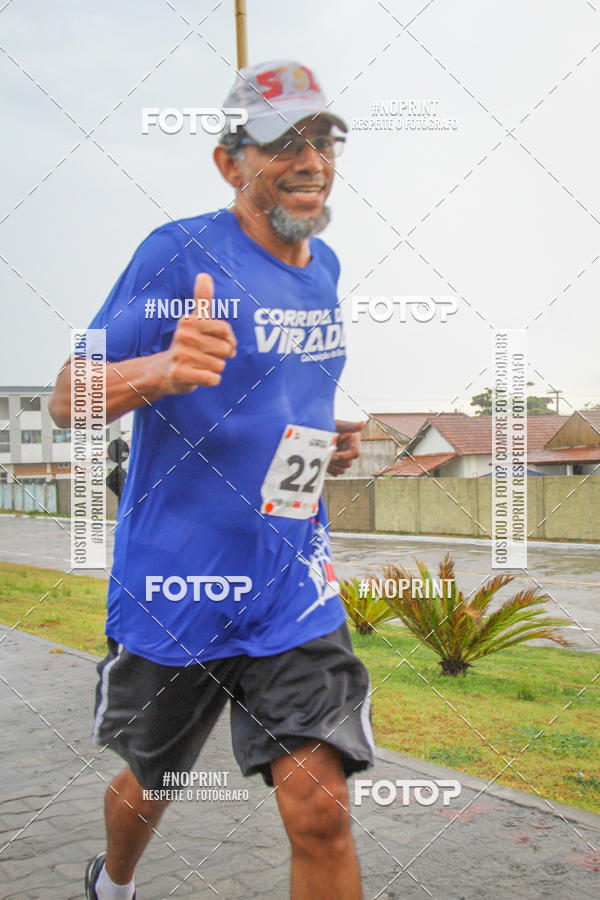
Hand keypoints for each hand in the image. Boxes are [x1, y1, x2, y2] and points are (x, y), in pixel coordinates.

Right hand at [160, 273, 236, 393]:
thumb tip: (204, 274)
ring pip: (220, 365)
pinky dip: (211, 380)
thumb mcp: (194, 320)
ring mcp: (181, 355)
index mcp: (189, 321)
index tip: (218, 342)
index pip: (225, 330)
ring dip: (214, 369)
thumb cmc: (187, 344)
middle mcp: (183, 335)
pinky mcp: (180, 374)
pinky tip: (199, 376)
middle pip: (225, 349)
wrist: (165, 372)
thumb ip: (202, 299)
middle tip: (204, 356)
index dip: (229, 340)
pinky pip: (213, 379)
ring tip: (199, 366)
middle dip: (220, 356)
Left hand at [327, 420, 364, 475]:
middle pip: (348, 463)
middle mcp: (350, 451)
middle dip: (335, 461)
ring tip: (322, 458)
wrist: (316, 429)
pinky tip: (322, 461)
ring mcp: (344, 458)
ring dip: (332, 466)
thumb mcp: (337, 425)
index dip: (344, 456)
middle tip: (324, 455)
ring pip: (342, 470)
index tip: (333, 455)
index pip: (355, 453)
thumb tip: (363, 423)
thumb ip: (349, 426)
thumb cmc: (328, 425)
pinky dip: (329, 469)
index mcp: (353, 441)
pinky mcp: (337, 464)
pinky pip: (336, 472)